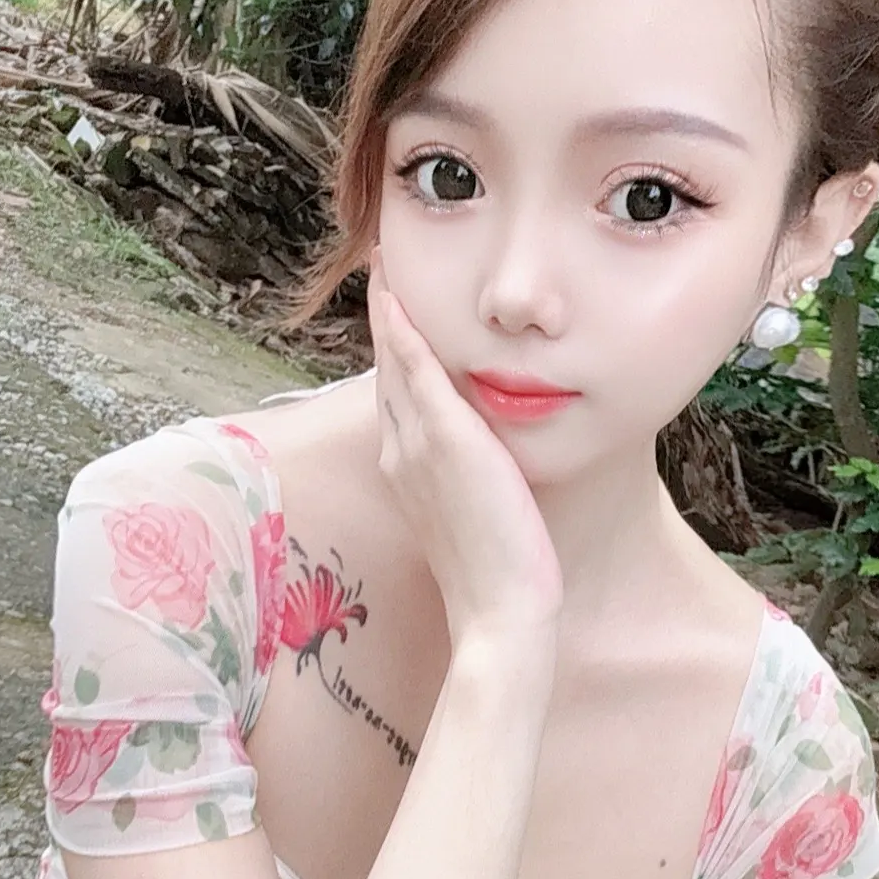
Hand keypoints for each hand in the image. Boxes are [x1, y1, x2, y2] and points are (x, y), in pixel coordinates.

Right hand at [366, 243, 563, 643]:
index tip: (392, 311)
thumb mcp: (474, 513)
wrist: (498, 613)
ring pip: (395, 364)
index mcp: (406, 469)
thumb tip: (482, 457)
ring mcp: (417, 446)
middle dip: (382, 319)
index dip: (391, 351)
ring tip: (383, 265)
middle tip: (379, 268)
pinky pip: (417, 374)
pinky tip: (397, 298)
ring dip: (386, 311)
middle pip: (386, 371)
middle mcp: (400, 453)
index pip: (396, 395)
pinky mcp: (446, 442)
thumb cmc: (497, 573)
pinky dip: (403, 334)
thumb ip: (467, 477)